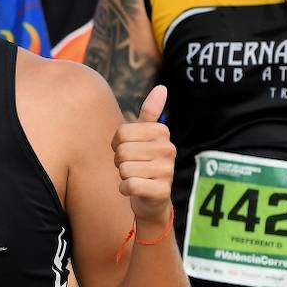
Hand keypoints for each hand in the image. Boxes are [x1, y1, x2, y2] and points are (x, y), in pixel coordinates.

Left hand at [112, 85, 174, 228]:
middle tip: (131, 166)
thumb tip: (162, 87)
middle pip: (122, 150)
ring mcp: (167, 170)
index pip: (122, 132)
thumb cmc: (143, 163)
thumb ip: (150, 113)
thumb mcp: (144, 137)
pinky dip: (124, 189)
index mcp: (162, 133)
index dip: (117, 144)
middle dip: (119, 161)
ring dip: (122, 176)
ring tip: (135, 177)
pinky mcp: (161, 190)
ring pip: (124, 168)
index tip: (128, 150)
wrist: (151, 199)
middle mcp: (168, 149)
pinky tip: (134, 190)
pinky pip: (129, 185)